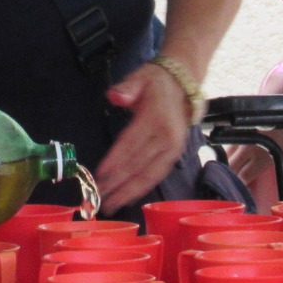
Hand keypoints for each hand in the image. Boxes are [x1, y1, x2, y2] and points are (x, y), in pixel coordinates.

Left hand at [96, 62, 192, 211]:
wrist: (184, 86)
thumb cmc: (155, 83)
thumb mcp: (140, 78)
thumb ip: (127, 88)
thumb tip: (114, 96)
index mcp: (156, 119)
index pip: (131, 144)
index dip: (114, 161)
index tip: (98, 175)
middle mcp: (167, 138)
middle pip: (138, 164)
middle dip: (117, 183)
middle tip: (98, 196)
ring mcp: (173, 149)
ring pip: (148, 176)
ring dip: (128, 192)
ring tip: (110, 204)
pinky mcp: (175, 156)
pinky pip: (156, 176)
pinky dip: (141, 189)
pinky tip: (127, 197)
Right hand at [226, 129, 282, 187]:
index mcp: (263, 157)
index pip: (244, 178)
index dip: (240, 188)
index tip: (239, 195)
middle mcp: (248, 148)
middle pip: (231, 169)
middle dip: (229, 179)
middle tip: (229, 187)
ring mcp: (240, 137)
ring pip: (226, 157)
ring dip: (226, 167)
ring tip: (225, 176)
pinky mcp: (237, 127)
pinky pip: (227, 145)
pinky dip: (226, 154)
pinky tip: (226, 159)